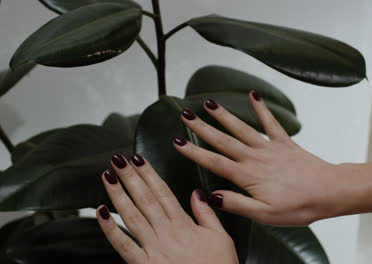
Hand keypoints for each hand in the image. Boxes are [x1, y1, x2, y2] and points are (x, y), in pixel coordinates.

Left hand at [96, 153, 237, 263]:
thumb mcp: (221, 237)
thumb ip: (207, 214)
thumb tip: (197, 193)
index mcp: (184, 225)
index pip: (163, 192)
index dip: (148, 174)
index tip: (138, 160)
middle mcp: (166, 233)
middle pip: (144, 199)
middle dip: (130, 177)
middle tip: (118, 160)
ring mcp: (153, 249)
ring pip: (132, 217)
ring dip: (118, 195)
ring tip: (108, 178)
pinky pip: (123, 245)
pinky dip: (110, 229)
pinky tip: (102, 213)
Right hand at [172, 90, 351, 225]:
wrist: (329, 191)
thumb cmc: (299, 206)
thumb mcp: (265, 215)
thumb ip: (237, 204)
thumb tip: (212, 195)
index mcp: (248, 176)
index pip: (214, 162)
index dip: (194, 152)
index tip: (177, 142)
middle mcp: (255, 158)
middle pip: (223, 141)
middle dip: (202, 128)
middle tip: (185, 115)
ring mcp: (270, 148)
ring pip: (242, 129)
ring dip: (224, 116)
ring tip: (208, 103)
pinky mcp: (284, 143)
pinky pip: (271, 122)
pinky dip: (261, 108)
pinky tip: (253, 95)